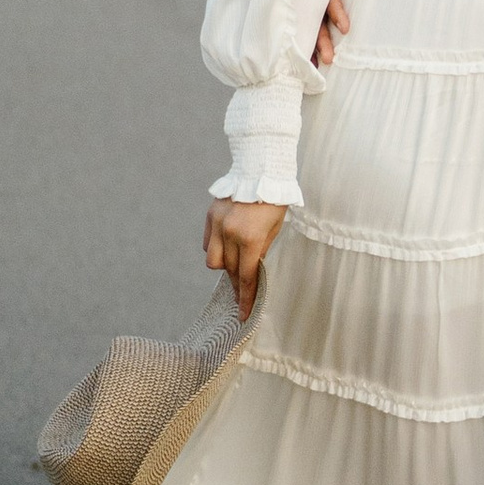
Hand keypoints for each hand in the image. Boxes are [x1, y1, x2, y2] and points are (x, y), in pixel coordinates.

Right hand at [204, 198, 287, 320]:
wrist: (260, 170)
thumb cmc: (274, 200)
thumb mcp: (275, 228)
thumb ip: (261, 249)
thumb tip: (252, 266)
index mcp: (250, 238)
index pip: (247, 277)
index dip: (246, 298)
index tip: (244, 315)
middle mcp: (230, 233)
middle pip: (230, 271)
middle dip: (237, 285)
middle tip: (242, 294)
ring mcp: (217, 224)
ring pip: (212, 261)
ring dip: (224, 267)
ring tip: (235, 262)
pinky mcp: (210, 216)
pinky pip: (208, 243)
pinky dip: (216, 249)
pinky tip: (226, 246)